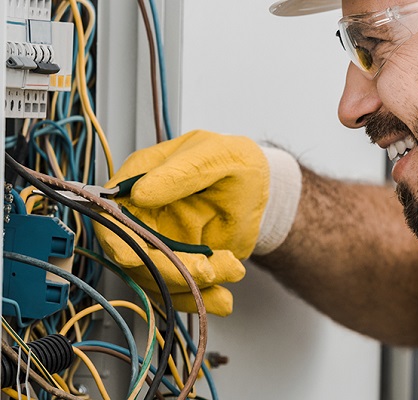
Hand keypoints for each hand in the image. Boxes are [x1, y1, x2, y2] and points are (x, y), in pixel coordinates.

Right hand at [93, 130, 299, 315]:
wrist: (262, 189)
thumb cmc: (237, 162)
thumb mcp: (216, 157)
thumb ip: (182, 172)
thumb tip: (140, 193)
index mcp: (141, 178)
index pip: (112, 215)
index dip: (121, 240)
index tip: (138, 258)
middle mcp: (141, 213)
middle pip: (134, 254)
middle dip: (171, 269)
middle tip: (209, 270)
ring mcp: (157, 241)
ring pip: (157, 278)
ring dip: (193, 284)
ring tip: (233, 269)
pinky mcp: (177, 262)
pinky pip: (177, 290)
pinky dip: (200, 299)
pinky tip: (223, 299)